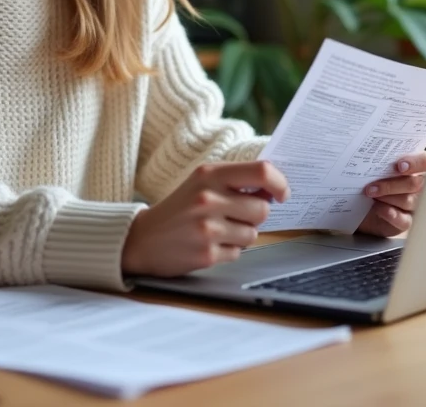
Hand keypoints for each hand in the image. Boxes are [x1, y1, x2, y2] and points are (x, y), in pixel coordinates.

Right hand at [122, 161, 289, 277]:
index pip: (262, 172)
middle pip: (262, 209)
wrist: (142, 239)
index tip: (282, 194)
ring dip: (241, 235)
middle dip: (254, 216)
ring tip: (216, 231)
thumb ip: (236, 182)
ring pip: (253, 233)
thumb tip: (274, 190)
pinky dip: (228, 251)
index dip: (280, 183)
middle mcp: (208, 198)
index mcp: (210, 174)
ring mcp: (207, 227)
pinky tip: (207, 245)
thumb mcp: (202, 183)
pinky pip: (238, 252)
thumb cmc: (180, 208)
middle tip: (233, 216)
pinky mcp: (207, 253)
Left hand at [355, 151, 425, 237]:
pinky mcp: (406, 221)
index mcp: (414, 166)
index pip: (424, 161)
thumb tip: (370, 154)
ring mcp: (414, 204)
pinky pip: (404, 220)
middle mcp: (418, 185)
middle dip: (391, 184)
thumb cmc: (371, 180)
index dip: (414, 162)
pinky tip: (379, 209)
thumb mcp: (374, 169)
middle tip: (371, 186)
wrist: (360, 204)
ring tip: (370, 194)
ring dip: (387, 197)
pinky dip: (392, 215)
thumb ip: (380, 161)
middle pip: (415, 183)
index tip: (399, 166)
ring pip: (409, 200)